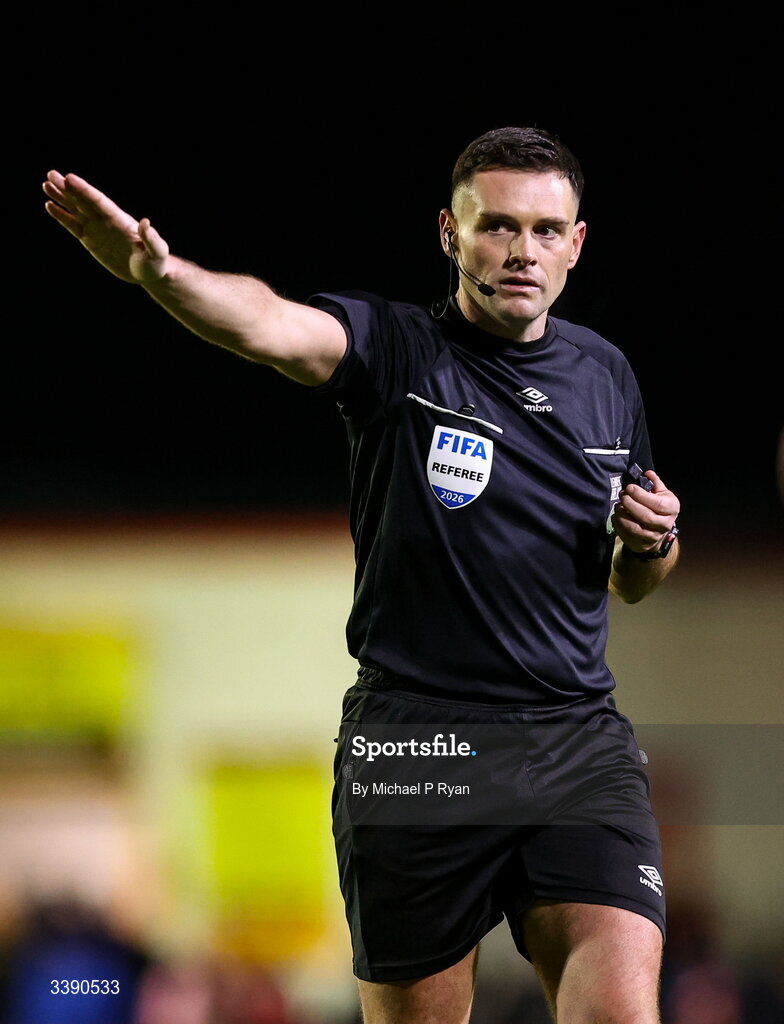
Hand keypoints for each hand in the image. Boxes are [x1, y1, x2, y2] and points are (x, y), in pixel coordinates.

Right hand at [43, 171, 168, 285]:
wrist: (149, 272)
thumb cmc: (156, 262)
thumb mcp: (157, 251)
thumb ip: (151, 238)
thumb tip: (145, 222)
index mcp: (120, 220)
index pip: (99, 202)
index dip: (84, 190)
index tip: (69, 178)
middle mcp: (106, 221)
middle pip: (84, 201)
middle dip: (68, 188)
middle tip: (51, 174)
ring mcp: (97, 229)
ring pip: (76, 210)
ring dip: (61, 198)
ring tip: (46, 184)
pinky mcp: (91, 240)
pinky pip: (73, 226)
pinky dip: (62, 216)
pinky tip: (50, 206)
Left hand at [611, 470, 679, 555]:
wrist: (659, 530)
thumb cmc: (659, 508)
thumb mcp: (661, 493)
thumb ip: (654, 483)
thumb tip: (647, 473)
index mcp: (672, 509)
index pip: (657, 504)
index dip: (640, 495)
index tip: (629, 488)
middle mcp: (665, 524)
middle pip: (645, 516)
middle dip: (630, 504)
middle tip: (622, 496)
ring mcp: (654, 537)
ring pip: (635, 528)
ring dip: (622, 516)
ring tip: (618, 507)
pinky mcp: (642, 545)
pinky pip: (627, 536)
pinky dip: (618, 526)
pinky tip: (616, 517)